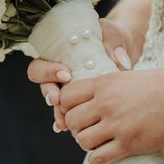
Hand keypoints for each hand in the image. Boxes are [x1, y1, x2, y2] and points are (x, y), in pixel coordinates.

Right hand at [27, 17, 143, 131]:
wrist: (122, 48)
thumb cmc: (112, 37)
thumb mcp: (113, 35)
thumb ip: (115, 44)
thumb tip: (121, 61)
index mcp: (58, 54)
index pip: (41, 64)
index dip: (49, 71)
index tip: (66, 74)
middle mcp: (57, 73)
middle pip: (44, 86)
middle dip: (49, 93)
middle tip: (57, 100)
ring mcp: (66, 88)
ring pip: (56, 103)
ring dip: (58, 113)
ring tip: (64, 123)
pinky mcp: (78, 100)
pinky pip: (69, 112)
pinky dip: (67, 121)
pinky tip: (67, 128)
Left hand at [58, 66, 163, 163]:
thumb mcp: (129, 77)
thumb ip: (108, 88)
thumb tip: (92, 100)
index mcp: (105, 83)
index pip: (67, 96)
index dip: (67, 106)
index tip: (76, 111)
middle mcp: (106, 103)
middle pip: (71, 120)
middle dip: (77, 127)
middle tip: (89, 128)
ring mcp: (117, 124)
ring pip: (82, 141)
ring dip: (87, 144)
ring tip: (99, 141)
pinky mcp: (129, 144)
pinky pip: (98, 157)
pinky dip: (97, 158)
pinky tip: (105, 154)